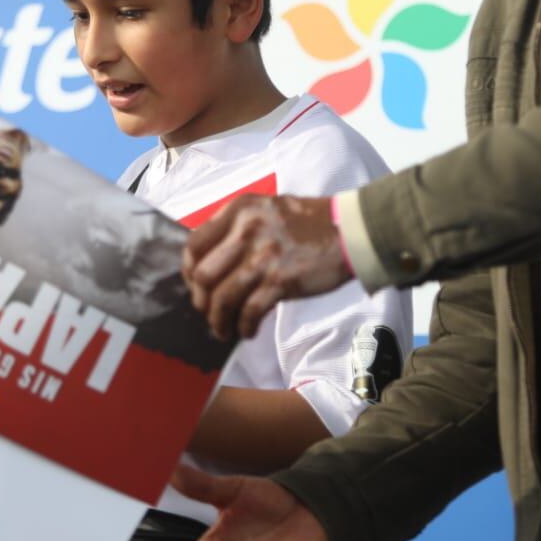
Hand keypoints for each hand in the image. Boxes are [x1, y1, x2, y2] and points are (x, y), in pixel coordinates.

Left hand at [182, 194, 351, 338]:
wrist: (351, 231)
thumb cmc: (309, 223)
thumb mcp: (265, 209)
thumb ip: (236, 227)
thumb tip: (209, 261)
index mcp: (238, 211)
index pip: (194, 244)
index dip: (188, 271)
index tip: (196, 286)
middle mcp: (246, 231)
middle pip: (203, 275)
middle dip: (201, 301)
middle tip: (208, 312)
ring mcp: (263, 257)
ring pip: (222, 298)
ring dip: (218, 320)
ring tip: (223, 330)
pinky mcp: (281, 280)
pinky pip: (249, 311)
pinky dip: (244, 327)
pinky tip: (247, 331)